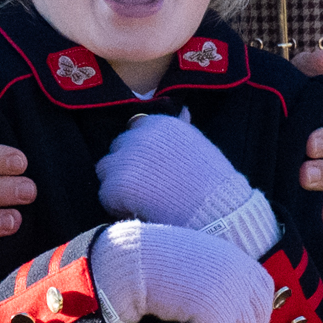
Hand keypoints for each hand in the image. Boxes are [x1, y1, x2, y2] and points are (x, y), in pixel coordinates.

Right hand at [90, 220, 273, 322]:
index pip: (266, 293)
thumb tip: (241, 314)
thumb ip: (225, 280)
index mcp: (238, 259)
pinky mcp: (214, 308)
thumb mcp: (202, 265)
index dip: (252, 316)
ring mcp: (229, 290)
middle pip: (258, 318)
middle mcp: (239, 272)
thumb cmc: (162, 267)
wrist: (135, 262)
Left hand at [96, 111, 250, 231]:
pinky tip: (139, 211)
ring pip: (106, 170)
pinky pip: (105, 195)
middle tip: (147, 187)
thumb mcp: (199, 145)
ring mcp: (126, 159)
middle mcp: (140, 135)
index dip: (141, 154)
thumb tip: (183, 112)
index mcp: (160, 123)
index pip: (135, 131)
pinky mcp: (118, 184)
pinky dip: (118, 206)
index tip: (154, 170)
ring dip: (118, 184)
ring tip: (141, 200)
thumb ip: (183, 128)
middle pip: (118, 149)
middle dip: (127, 166)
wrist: (217, 211)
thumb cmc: (213, 183)